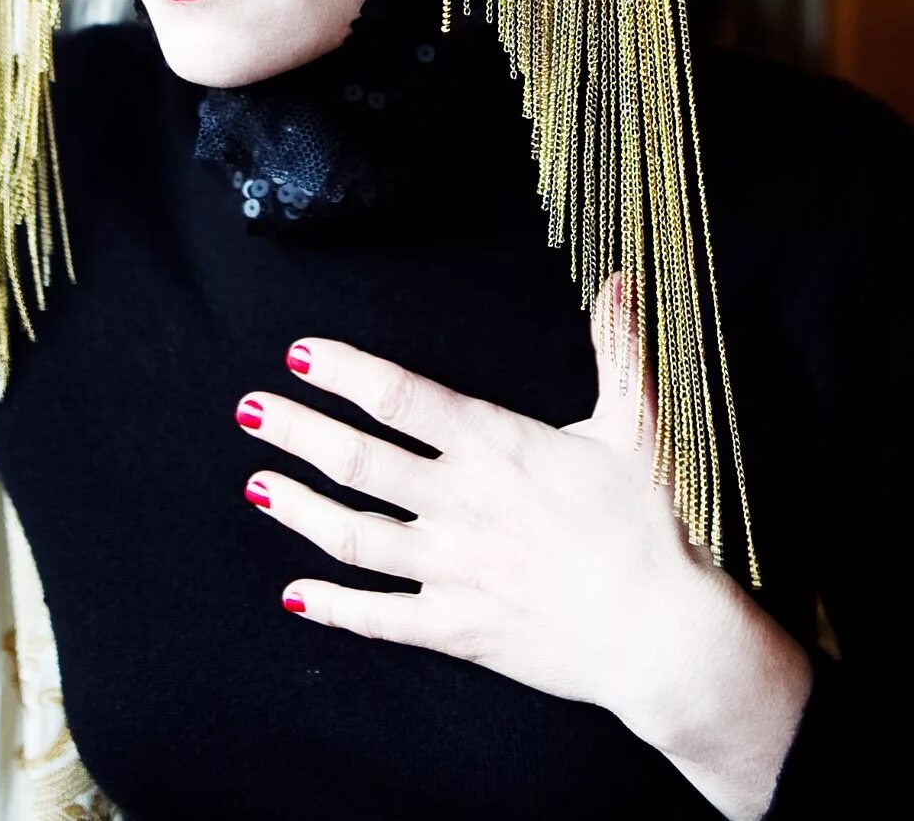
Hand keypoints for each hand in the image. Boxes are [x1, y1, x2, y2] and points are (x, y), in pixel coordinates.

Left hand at [234, 273, 812, 816]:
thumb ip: (618, 349)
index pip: (402, 397)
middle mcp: (461, 503)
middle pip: (359, 460)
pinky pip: (381, 619)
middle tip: (248, 410)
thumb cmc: (652, 525)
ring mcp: (452, 570)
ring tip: (256, 486)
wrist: (666, 634)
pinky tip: (295, 596)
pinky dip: (334, 608)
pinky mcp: (457, 629)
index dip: (344, 372)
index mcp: (496, 446)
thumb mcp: (636, 426)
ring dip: (300, 510)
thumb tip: (621, 278)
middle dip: (298, 431)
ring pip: (356, 536)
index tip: (299, 355)